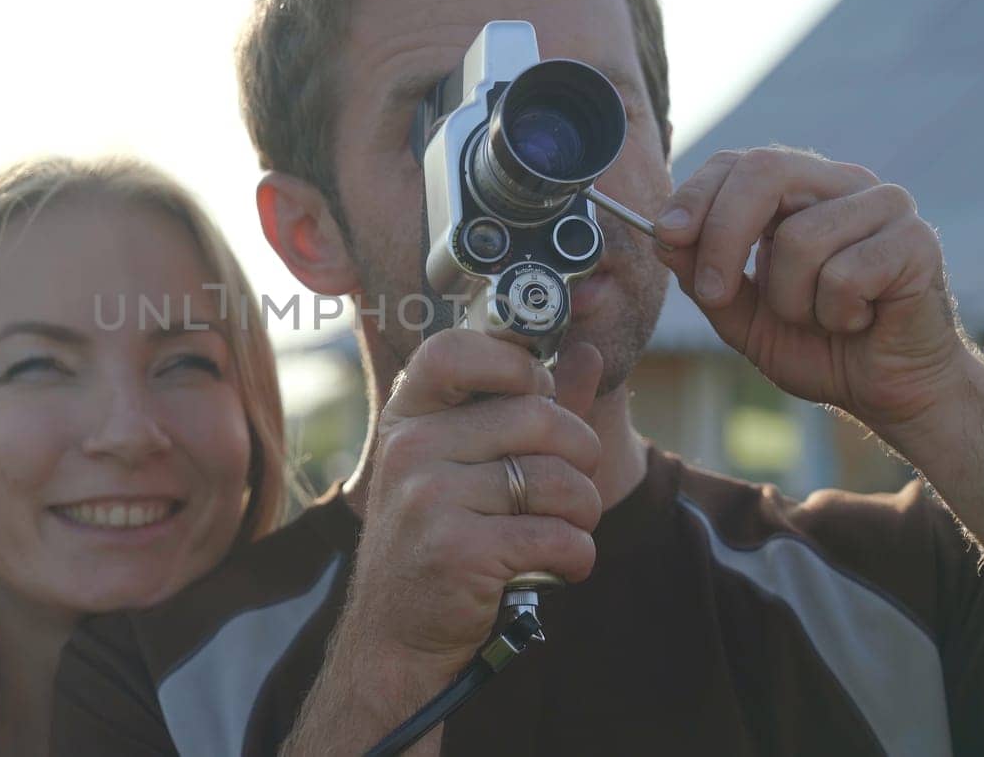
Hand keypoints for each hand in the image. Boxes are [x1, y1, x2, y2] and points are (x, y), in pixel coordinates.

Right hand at [340, 329, 604, 681]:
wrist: (395, 634)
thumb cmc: (441, 540)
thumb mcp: (466, 465)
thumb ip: (529, 408)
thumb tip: (588, 353)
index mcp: (408, 417)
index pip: (456, 350)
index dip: (517, 365)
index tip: (539, 396)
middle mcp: (410, 449)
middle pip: (539, 416)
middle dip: (581, 455)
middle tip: (572, 487)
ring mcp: (428, 499)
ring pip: (559, 480)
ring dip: (585, 512)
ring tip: (567, 530)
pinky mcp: (458, 551)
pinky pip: (560, 536)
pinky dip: (578, 556)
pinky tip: (560, 567)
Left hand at [654, 146, 969, 432]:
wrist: (885, 391)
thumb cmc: (818, 347)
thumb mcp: (741, 316)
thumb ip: (703, 277)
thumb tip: (665, 236)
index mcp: (799, 191)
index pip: (737, 163)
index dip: (695, 195)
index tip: (666, 235)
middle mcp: (842, 184)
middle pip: (765, 171)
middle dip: (722, 235)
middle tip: (713, 294)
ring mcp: (886, 206)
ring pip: (800, 237)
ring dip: (792, 301)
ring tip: (821, 318)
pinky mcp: (917, 241)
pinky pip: (845, 274)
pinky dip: (836, 314)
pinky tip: (859, 321)